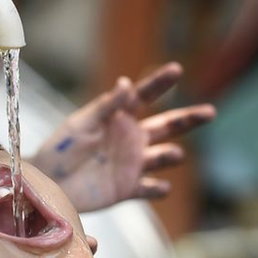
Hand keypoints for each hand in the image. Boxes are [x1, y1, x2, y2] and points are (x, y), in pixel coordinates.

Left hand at [32, 63, 214, 211]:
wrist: (47, 183)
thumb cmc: (60, 149)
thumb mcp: (82, 124)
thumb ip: (106, 106)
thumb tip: (126, 83)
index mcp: (119, 118)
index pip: (144, 96)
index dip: (160, 83)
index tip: (177, 69)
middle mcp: (131, 138)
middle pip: (167, 126)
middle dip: (189, 118)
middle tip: (210, 111)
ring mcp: (131, 163)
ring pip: (163, 157)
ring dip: (171, 155)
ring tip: (173, 153)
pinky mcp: (127, 188)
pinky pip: (149, 189)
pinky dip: (157, 189)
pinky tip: (161, 186)